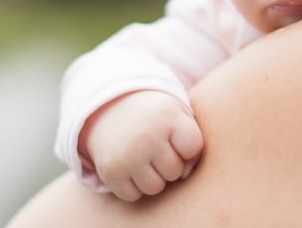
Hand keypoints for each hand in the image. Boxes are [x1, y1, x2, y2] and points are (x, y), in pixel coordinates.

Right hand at [81, 90, 204, 201]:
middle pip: (175, 172)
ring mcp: (128, 155)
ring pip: (155, 187)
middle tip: (156, 148)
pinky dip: (132, 186)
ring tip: (144, 158)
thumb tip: (186, 175)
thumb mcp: (177, 115)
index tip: (175, 137)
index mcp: (168, 117)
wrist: (108, 108)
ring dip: (152, 178)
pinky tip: (129, 167)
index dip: (187, 147)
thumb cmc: (154, 117)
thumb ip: (192, 144)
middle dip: (169, 164)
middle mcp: (148, 137)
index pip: (193, 148)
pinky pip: (132, 195)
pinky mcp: (111, 171)